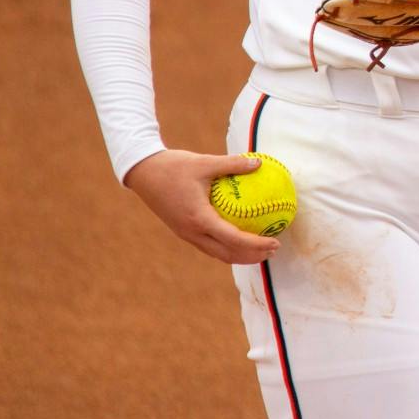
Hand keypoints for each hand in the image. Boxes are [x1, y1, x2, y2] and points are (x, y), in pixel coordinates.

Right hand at [124, 150, 279, 264]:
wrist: (142, 172)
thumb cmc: (174, 166)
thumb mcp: (205, 162)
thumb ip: (233, 164)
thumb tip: (260, 163)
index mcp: (199, 219)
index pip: (234, 240)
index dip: (256, 245)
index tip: (276, 242)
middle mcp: (192, 232)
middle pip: (227, 254)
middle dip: (252, 256)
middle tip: (274, 249)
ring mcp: (186, 234)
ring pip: (217, 253)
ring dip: (240, 255)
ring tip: (261, 249)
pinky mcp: (182, 231)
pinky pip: (209, 244)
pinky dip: (227, 246)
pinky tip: (240, 236)